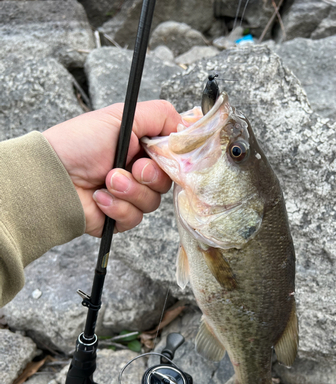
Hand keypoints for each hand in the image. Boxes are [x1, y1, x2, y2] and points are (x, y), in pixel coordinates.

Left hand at [42, 100, 180, 236]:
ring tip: (107, 181)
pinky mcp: (118, 217)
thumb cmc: (79, 144)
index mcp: (140, 148)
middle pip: (166, 182)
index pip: (172, 158)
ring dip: (129, 191)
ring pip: (151, 203)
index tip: (159, 155)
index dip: (171, 160)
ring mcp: (128, 196)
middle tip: (131, 168)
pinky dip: (117, 208)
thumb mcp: (121, 116)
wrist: (52, 177)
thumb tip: (186, 125)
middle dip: (148, 176)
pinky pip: (134, 219)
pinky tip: (99, 197)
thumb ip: (159, 115)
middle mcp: (136, 172)